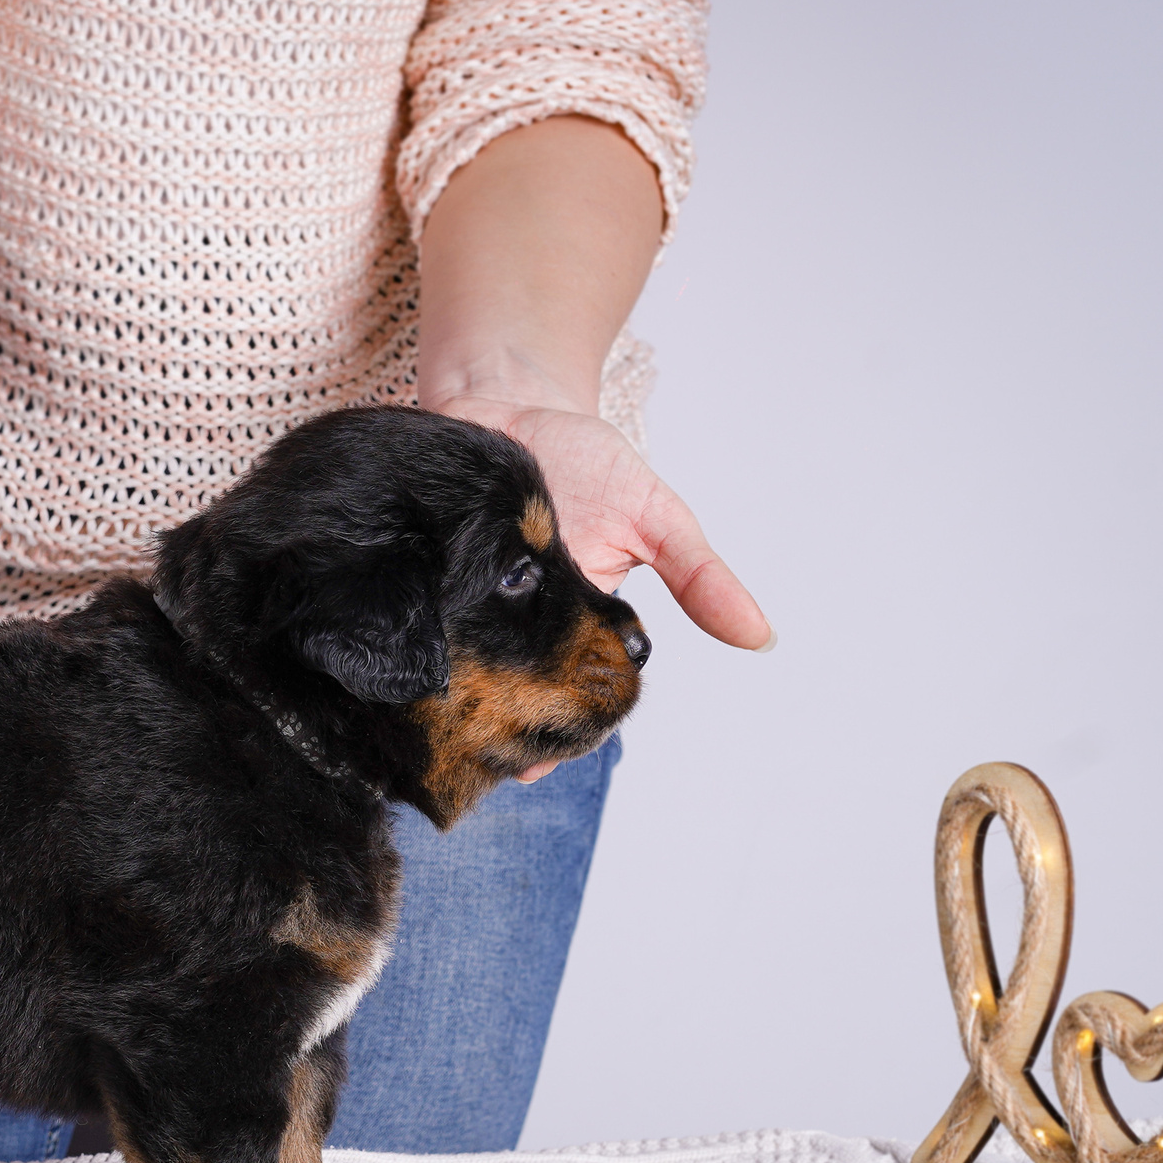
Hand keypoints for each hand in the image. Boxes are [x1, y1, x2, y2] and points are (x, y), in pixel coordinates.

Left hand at [430, 396, 771, 788]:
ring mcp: (465, 604)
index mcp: (574, 625)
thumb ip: (699, 576)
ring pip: (459, 668)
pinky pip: (417, 617)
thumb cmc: (583, 455)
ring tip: (439, 731)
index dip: (557, 731)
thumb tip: (762, 637)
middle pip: (509, 694)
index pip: (572, 695)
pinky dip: (412, 639)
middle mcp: (515, 626)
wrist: (509, 399)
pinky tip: (401, 670)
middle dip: (498, 727)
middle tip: (479, 759)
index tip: (540, 764)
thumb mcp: (654, 516)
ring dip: (452, 697)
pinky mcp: (423, 578)